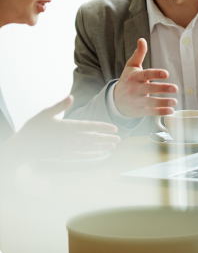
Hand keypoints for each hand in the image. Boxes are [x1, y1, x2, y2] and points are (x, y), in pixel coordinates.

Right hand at [3, 96, 120, 163]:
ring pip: (88, 147)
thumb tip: (71, 96)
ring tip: (113, 146)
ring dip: (101, 146)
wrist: (23, 146)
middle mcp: (70, 138)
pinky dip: (90, 155)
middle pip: (92, 138)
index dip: (103, 127)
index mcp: (67, 126)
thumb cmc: (34, 128)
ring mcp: (67, 148)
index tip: (114, 128)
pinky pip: (80, 155)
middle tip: (119, 139)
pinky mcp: (63, 155)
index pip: (89, 126)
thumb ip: (60, 106)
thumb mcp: (46, 113)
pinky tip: (99, 155)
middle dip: (106, 138)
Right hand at [114, 38, 177, 117]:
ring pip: (151, 102)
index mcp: (134, 77)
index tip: (166, 74)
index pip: (146, 75)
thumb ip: (139, 54)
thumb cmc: (127, 80)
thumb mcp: (131, 66)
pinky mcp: (139, 111)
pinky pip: (150, 112)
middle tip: (175, 88)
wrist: (115, 100)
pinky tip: (171, 111)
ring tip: (175, 101)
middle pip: (150, 89)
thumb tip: (142, 39)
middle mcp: (134, 89)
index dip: (156, 74)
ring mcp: (136, 101)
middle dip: (163, 88)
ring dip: (163, 102)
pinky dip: (161, 112)